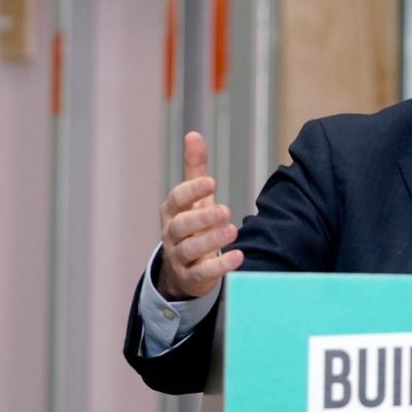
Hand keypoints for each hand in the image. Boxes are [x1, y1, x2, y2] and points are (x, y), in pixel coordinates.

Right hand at [157, 131, 243, 299]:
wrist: (184, 267)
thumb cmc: (192, 225)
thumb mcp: (195, 198)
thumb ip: (195, 169)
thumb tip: (193, 134)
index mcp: (172, 212)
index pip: (176, 199)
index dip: (192, 191)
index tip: (213, 182)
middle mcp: (172, 234)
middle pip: (181, 226)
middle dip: (202, 218)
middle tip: (225, 210)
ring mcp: (179, 257)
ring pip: (189, 249)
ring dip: (211, 240)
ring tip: (233, 231)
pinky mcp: (191, 277)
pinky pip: (202, 273)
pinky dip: (219, 266)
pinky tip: (239, 257)